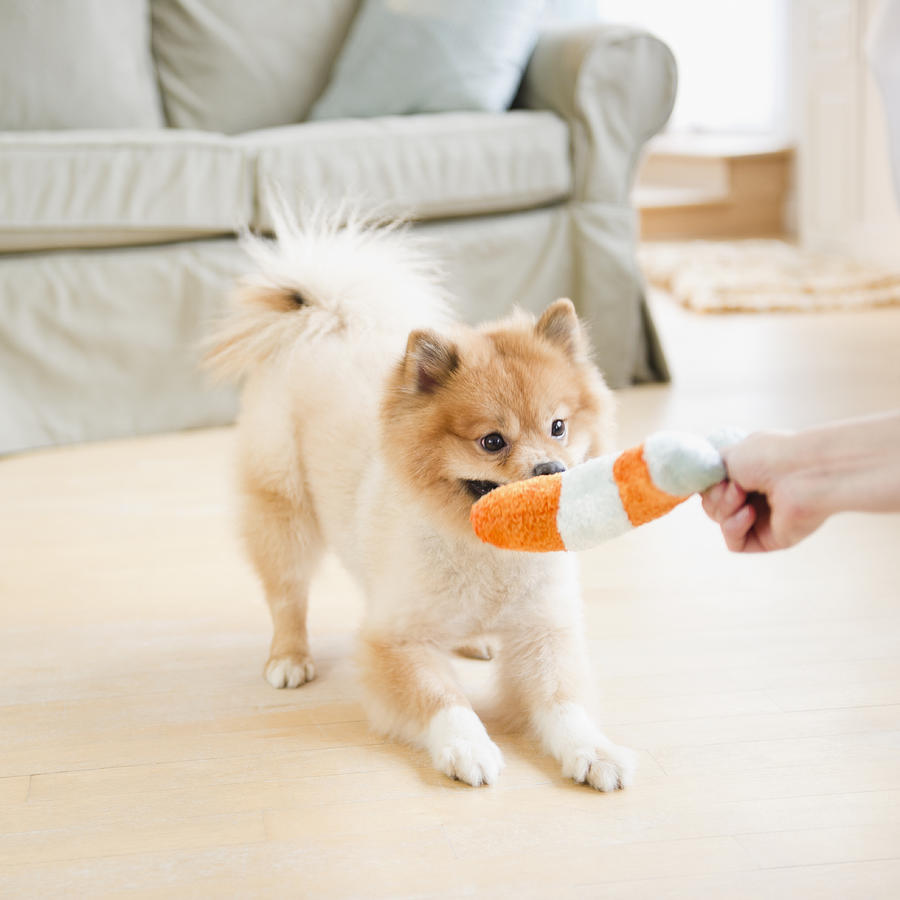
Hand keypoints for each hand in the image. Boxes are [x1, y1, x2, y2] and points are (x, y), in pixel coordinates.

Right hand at [701, 432, 828, 552]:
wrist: (803, 471)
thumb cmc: (770, 456)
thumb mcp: (728, 454)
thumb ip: (708, 470)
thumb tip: (697, 484)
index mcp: (748, 473)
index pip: (713, 486)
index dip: (708, 484)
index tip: (712, 475)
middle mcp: (755, 495)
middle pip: (712, 505)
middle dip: (716, 496)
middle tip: (735, 485)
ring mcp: (761, 518)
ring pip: (720, 522)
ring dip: (725, 508)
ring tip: (744, 495)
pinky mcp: (768, 539)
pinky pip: (734, 541)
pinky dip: (733, 527)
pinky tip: (749, 514)